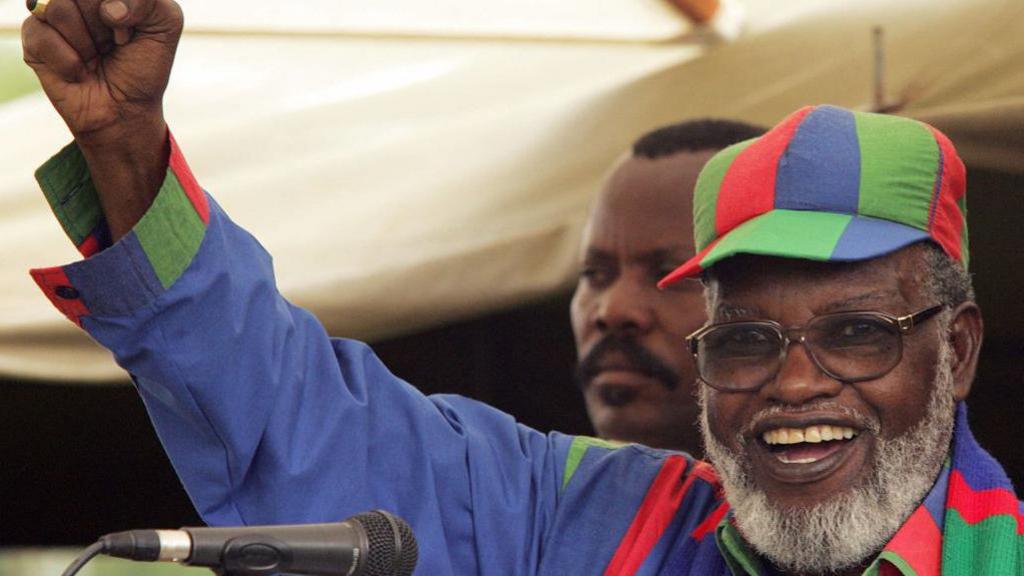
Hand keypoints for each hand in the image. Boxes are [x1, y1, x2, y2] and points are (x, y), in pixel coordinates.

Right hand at [22, 0, 182, 144]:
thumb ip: (146, 1)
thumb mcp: (165, 25)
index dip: (119, 9)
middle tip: (112, 45)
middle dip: (103, 26)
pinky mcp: (33, 38)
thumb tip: (109, 9)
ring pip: (59, 9)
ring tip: (94, 57)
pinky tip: (78, 70)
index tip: (129, 33)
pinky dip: (68, 61)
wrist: (125, 110)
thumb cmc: (144, 65)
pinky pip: (41, 35)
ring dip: (86, 43)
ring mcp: (50, 13)